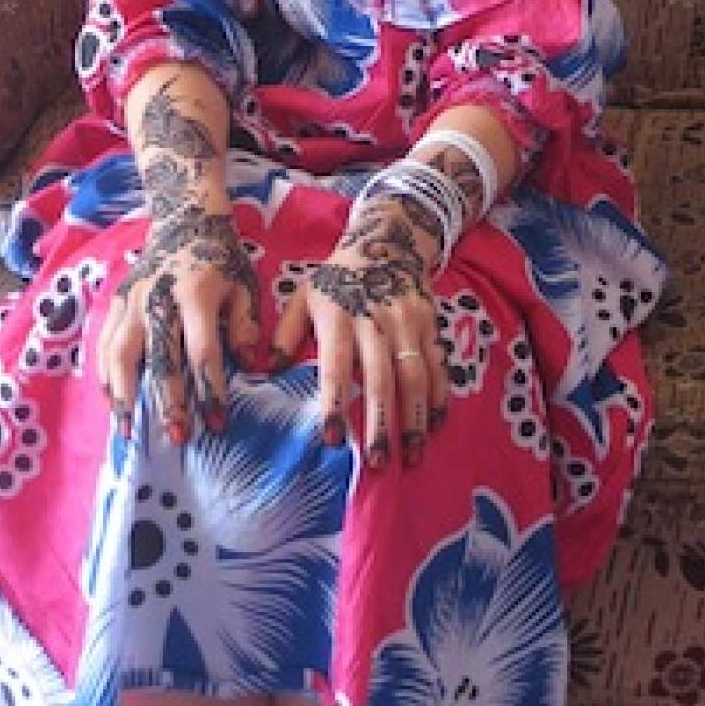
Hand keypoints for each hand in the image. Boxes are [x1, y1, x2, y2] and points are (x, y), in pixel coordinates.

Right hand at [97, 200, 259, 441]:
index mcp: (196, 294)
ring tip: (129, 432)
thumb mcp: (245, 286)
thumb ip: (247, 327)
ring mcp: (131, 302)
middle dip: (166, 402)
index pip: (202, 352)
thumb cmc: (221, 259)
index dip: (209, 390)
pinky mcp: (115, 304)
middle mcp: (158, 300)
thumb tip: (251, 368)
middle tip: (176, 438)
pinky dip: (107, 377)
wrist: (183, 219)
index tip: (217, 423)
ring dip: (124, 397)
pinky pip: (105, 346)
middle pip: (158, 359)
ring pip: (120, 356)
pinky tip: (114, 404)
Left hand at [272, 202, 447, 469]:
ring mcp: (407, 323)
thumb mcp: (303, 296)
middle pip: (380, 378)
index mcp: (337, 315)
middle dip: (381, 424)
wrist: (386, 242)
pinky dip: (439, 397)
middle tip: (377, 463)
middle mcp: (375, 320)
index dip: (335, 403)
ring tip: (412, 456)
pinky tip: (434, 426)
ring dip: (414, 419)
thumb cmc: (336, 279)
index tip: (333, 440)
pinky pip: (439, 365)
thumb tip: (266, 370)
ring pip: (415, 376)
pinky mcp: (431, 325)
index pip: (335, 366)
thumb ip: (285, 332)